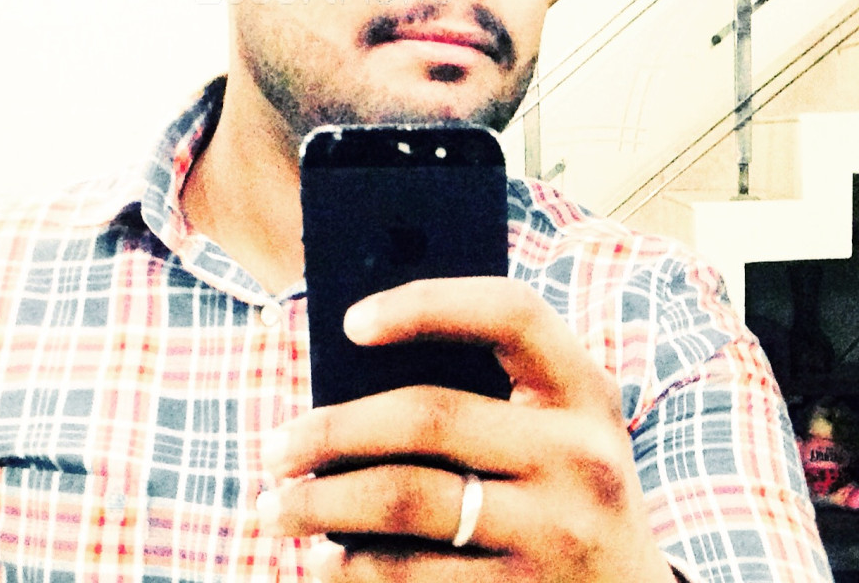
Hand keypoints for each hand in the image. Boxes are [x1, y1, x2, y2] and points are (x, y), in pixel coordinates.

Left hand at [258, 277, 674, 582]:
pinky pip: (416, 579)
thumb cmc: (564, 488)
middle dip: (332, 430)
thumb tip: (350, 373)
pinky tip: (325, 563)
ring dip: (321, 504)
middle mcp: (582, 455)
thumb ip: (485, 391)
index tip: (348, 322)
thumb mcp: (553, 428)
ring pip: (407, 502)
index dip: (427, 303)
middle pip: (429, 415)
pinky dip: (355, 570)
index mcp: (584, 388)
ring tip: (274, 507)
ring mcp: (559, 533)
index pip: (509, 311)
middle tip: (273, 448)